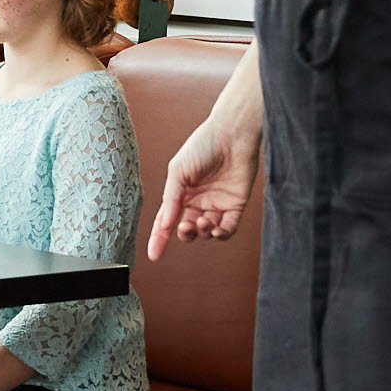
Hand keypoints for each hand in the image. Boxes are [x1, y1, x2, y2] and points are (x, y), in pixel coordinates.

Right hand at [150, 111, 260, 259]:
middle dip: (185, 234)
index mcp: (180, 193)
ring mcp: (217, 204)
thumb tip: (165, 225)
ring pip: (207, 232)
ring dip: (203, 232)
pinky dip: (221, 234)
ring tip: (203, 222)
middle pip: (188, 229)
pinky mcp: (236, 205)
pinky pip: (228, 229)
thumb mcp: (178, 172)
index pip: (167, 220)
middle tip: (185, 228)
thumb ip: (172, 199)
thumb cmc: (202, 147)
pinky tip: (216, 229)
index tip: (154, 255)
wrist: (232, 135)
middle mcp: (198, 201)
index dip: (159, 238)